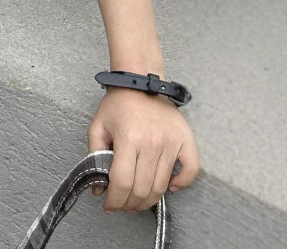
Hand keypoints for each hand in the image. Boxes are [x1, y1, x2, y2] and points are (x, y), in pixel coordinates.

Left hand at [88, 87, 198, 212]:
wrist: (139, 81)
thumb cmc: (117, 104)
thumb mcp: (97, 126)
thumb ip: (95, 156)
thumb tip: (99, 188)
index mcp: (128, 139)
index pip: (123, 181)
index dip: (115, 200)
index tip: (110, 206)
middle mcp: (152, 143)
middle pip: (143, 188)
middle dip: (130, 204)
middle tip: (123, 206)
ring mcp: (172, 143)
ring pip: (163, 185)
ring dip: (149, 200)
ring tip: (138, 202)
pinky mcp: (186, 140)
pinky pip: (191, 170)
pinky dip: (182, 184)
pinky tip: (169, 187)